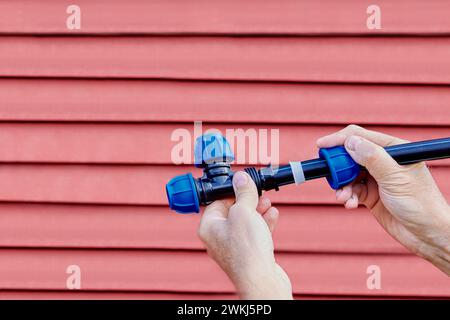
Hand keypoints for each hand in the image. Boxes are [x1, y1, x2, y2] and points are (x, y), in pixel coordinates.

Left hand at [198, 171, 292, 298]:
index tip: (243, 183)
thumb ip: (243, 193)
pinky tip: (273, 214)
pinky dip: (263, 223)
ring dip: (257, 211)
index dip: (231, 191)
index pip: (217, 202)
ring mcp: (234, 248)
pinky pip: (254, 234)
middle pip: (232, 212)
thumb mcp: (244, 211)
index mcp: (209, 227)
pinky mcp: (249, 255)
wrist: (261, 279)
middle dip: (247, 201)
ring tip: (268, 202)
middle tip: (258, 192)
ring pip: (245, 223)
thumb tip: (241, 178)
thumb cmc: (246, 249)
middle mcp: (218, 239)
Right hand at [317, 125, 449, 274]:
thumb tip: (350, 142)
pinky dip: (347, 196)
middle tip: (331, 177)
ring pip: (348, 174)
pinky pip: (351, 190)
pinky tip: (349, 203)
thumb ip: (372, 157)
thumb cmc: (421, 204)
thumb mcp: (395, 178)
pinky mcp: (370, 194)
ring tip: (343, 197)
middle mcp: (384, 161)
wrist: (427, 235)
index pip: (361, 137)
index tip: (322, 146)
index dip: (340, 140)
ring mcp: (376, 178)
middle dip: (339, 167)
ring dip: (342, 185)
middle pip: (351, 155)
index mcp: (394, 149)